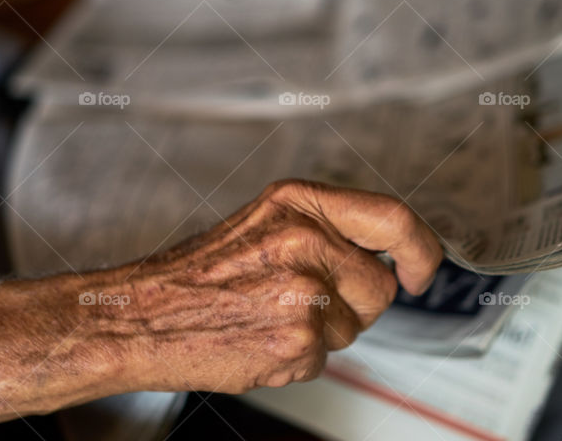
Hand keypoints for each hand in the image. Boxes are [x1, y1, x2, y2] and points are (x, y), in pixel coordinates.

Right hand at [116, 179, 442, 393]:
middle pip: (380, 284)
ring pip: (355, 325)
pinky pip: (326, 357)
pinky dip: (298, 358)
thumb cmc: (198, 273)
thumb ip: (323, 228)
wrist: (141, 315)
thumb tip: (386, 249)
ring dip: (323, 331)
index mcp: (298, 203)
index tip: (420, 270)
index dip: (420, 249)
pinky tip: (259, 339)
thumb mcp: (264, 222)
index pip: (392, 218)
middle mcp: (305, 240)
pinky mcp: (297, 340)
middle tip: (303, 300)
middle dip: (354, 301)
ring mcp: (303, 292)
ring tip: (269, 316)